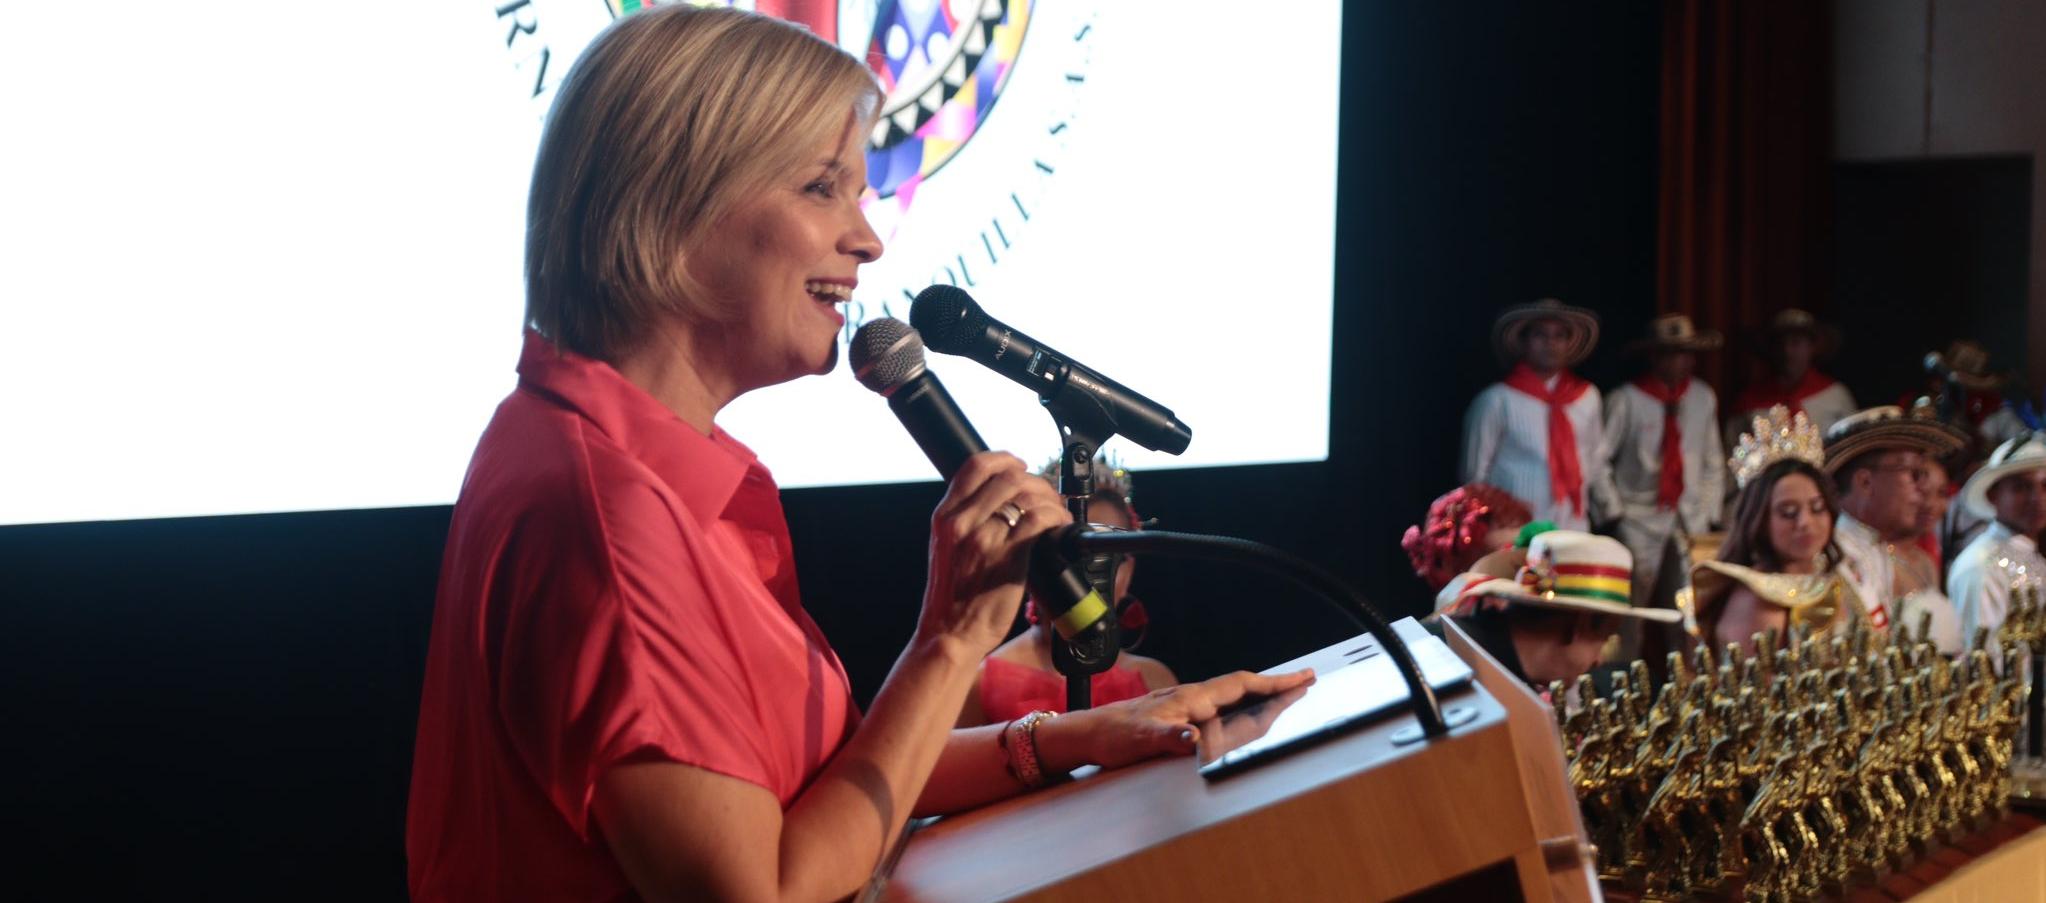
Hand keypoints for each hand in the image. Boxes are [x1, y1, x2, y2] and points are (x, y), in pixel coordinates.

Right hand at [918, 452, 1070, 654]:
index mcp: (944, 517)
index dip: (1005, 458)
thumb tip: (1000, 504)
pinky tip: (1060, 528)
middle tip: (1048, 498)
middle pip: (1008, 476)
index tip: (1021, 466)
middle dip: (1036, 482)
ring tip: (1057, 515)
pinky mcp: (1007, 556)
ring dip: (1050, 500)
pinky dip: (1056, 518)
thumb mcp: (946, 549)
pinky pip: (1038, 520)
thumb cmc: (951, 599)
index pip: (975, 465)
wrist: (948, 635)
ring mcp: (984, 538)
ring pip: (1026, 495)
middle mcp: (961, 522)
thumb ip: (966, 523)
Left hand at [1038, 668, 1315, 772]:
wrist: (1087, 734)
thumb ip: (1169, 738)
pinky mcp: (1179, 714)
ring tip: (1284, 693)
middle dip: (1276, 684)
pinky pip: (1220, 706)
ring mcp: (1186, 704)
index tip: (1300, 679)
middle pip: (1243, 687)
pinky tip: (1244, 710)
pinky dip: (1241, 705)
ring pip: (1233, 696)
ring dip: (1261, 694)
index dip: (1273, 683)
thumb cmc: (1113, 736)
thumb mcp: (1141, 740)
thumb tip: (1195, 737)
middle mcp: (1192, 697)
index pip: (1240, 685)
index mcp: (1190, 699)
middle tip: (1305, 680)